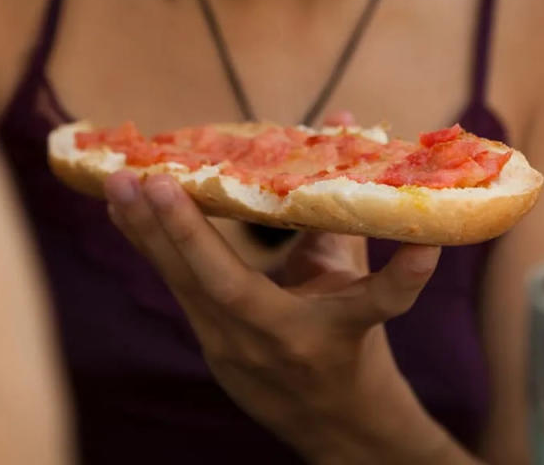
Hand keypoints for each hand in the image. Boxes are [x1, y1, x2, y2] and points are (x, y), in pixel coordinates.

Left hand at [105, 170, 457, 463]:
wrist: (330, 423)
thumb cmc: (351, 343)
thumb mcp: (355, 280)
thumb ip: (343, 205)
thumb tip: (342, 120)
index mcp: (340, 328)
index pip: (375, 305)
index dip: (399, 278)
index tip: (425, 247)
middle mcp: (285, 340)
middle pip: (231, 290)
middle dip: (187, 233)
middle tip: (155, 181)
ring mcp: (239, 349)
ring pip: (187, 288)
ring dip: (148, 233)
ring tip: (118, 183)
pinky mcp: (212, 346)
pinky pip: (176, 288)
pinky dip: (150, 245)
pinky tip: (121, 210)